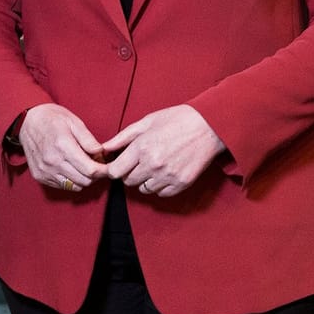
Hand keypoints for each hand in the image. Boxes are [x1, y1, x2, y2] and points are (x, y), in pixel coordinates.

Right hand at [17, 103, 108, 192]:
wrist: (27, 122)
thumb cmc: (52, 119)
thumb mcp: (74, 122)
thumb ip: (88, 140)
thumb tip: (101, 154)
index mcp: (63, 146)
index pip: (90, 170)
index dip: (103, 171)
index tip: (108, 167)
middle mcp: (53, 161)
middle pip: (84, 181)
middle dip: (95, 176)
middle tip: (97, 165)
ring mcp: (45, 170)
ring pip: (74, 186)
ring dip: (83, 179)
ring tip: (84, 166)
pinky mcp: (39, 176)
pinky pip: (62, 186)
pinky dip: (70, 180)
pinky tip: (70, 168)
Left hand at [102, 105, 224, 197]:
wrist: (209, 126)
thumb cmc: (177, 120)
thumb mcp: (147, 121)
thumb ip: (123, 137)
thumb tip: (104, 148)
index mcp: (142, 147)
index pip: (115, 172)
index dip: (115, 169)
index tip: (120, 164)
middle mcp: (153, 164)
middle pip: (128, 182)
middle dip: (130, 173)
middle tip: (139, 162)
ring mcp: (168, 176)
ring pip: (144, 189)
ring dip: (145, 180)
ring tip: (154, 165)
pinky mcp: (181, 183)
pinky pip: (161, 193)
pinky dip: (160, 185)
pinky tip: (165, 172)